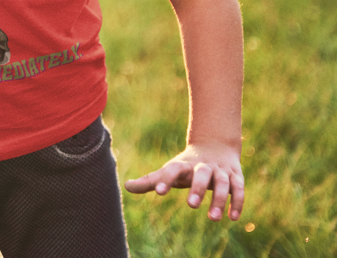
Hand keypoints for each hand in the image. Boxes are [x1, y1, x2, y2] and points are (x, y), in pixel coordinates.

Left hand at [124, 142, 243, 221]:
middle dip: (197, 188)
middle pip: (201, 173)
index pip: (173, 168)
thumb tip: (126, 186)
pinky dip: (237, 202)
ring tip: (213, 218)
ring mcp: (220, 170)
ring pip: (222, 182)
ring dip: (219, 199)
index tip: (159, 192)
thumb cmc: (187, 166)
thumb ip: (150, 181)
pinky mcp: (236, 177)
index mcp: (184, 164)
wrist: (215, 146)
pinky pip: (238, 188)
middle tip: (191, 205)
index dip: (166, 178)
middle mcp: (203, 166)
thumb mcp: (170, 171)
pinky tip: (233, 218)